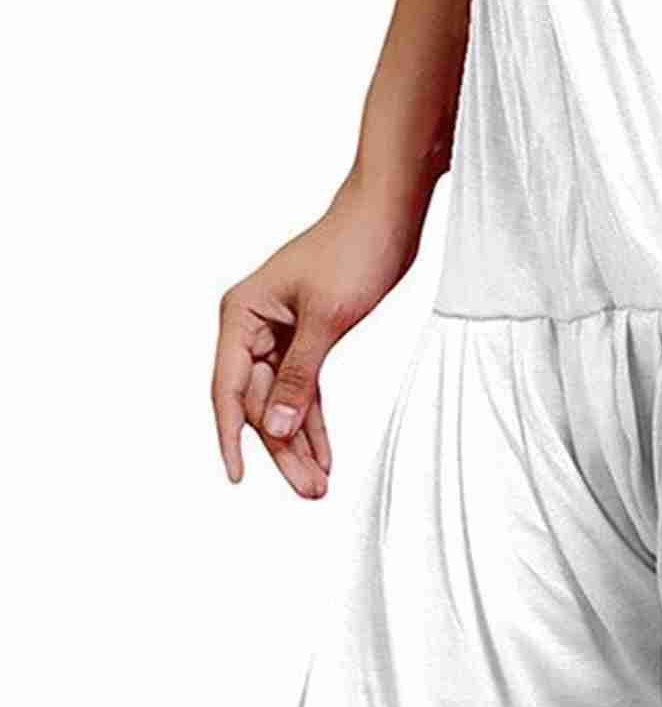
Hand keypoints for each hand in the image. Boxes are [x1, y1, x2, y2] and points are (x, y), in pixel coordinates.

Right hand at [212, 177, 423, 496]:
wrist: (386, 215)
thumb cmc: (353, 251)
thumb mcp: (326, 320)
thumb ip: (299, 376)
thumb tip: (277, 427)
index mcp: (242, 314)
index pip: (230, 388)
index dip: (231, 435)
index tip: (237, 476)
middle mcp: (251, 325)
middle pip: (260, 402)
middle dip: (283, 449)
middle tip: (310, 492)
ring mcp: (278, 333)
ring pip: (283, 402)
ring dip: (301, 443)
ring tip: (319, 486)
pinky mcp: (306, 338)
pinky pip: (303, 390)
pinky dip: (314, 421)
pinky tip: (324, 456)